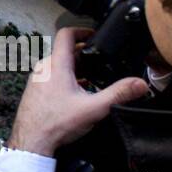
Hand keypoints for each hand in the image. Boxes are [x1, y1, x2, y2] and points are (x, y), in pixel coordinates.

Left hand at [6, 27, 149, 156]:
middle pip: (65, 52)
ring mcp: (37, 79)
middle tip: (100, 62)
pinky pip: (51, 78)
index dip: (81, 30)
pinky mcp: (35, 91)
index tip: (95, 34)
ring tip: (92, 79)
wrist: (31, 141)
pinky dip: (65, 79)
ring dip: (75, 69)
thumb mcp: (93, 107)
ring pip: (58, 65)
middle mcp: (44, 68)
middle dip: (83, 55)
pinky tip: (76, 95)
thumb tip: (140, 84)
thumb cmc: (57, 123)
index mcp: (57, 64)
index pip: (66, 34)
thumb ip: (118, 94)